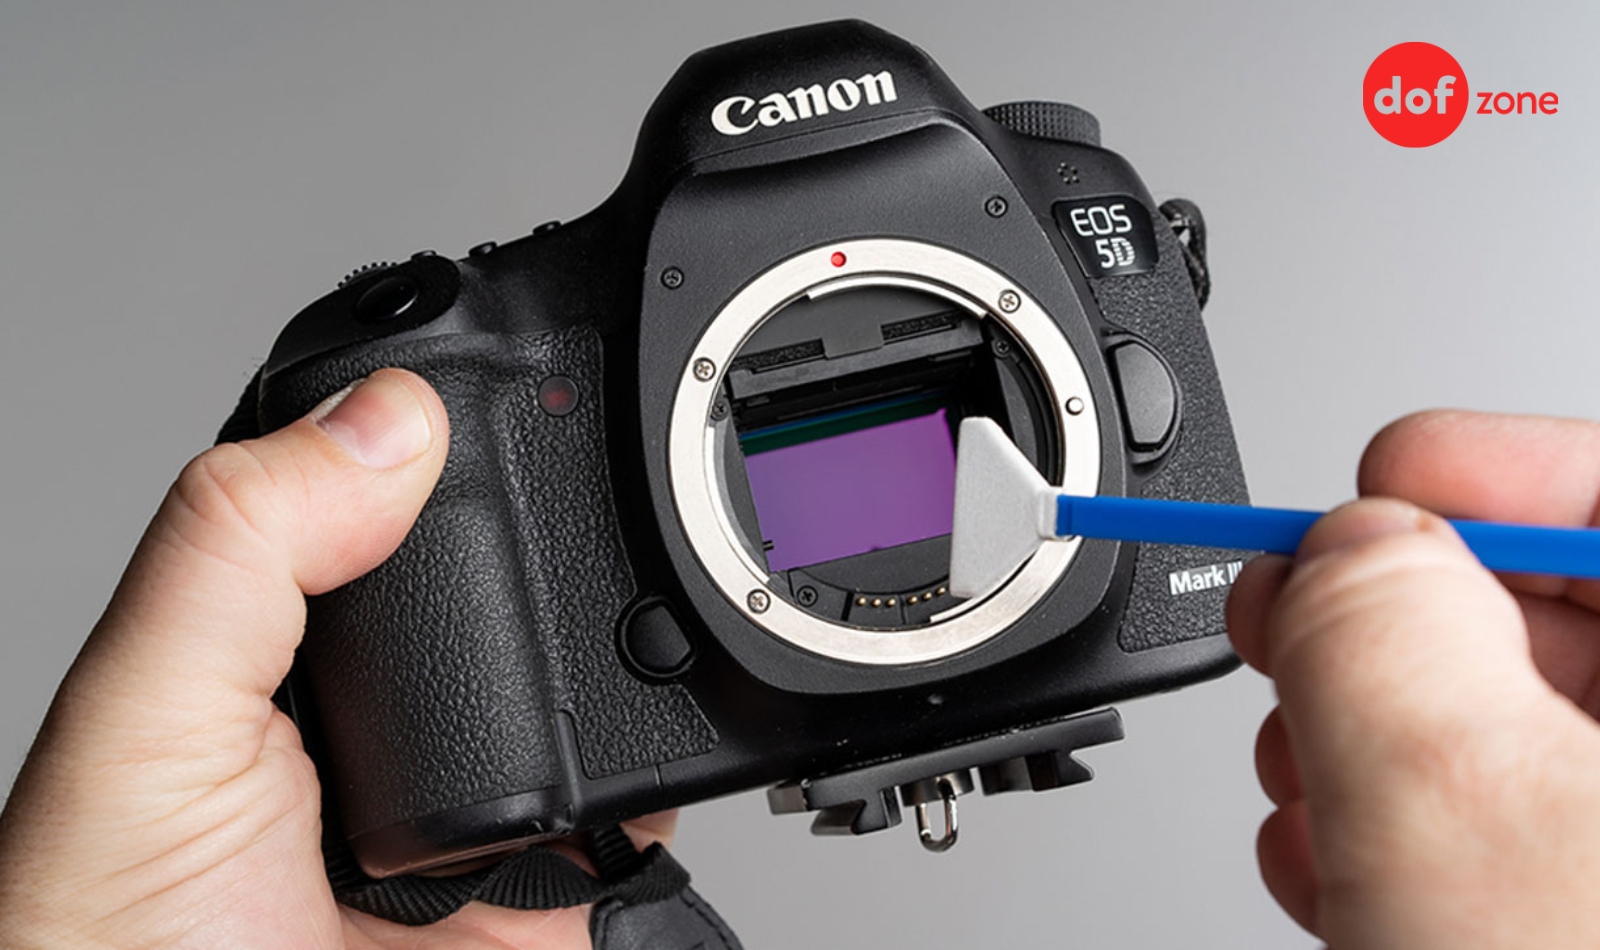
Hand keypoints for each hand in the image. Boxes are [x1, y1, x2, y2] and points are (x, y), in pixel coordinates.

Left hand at [0, 370, 673, 948]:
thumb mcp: (144, 721)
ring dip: (625, 642)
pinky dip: (663, 764)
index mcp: (267, 642)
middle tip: (606, 467)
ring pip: (580, 673)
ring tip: (644, 593)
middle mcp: (372, 706)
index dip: (426, 429)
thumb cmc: (107, 948)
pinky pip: (636, 795)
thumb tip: (384, 416)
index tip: (509, 358)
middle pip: (498, 578)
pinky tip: (652, 734)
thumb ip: (238, 552)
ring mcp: (465, 792)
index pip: (362, 499)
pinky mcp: (539, 880)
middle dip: (558, 532)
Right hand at [1228, 410, 1599, 948]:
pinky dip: (1395, 826)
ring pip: (1508, 728)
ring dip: (1365, 733)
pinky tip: (1330, 857)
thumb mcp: (1460, 799)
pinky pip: (1500, 832)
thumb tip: (1341, 546)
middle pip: (1549, 614)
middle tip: (1293, 628)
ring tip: (1298, 773)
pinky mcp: (1580, 915)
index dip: (1481, 472)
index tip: (1369, 491)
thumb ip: (1380, 627)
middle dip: (1387, 621)